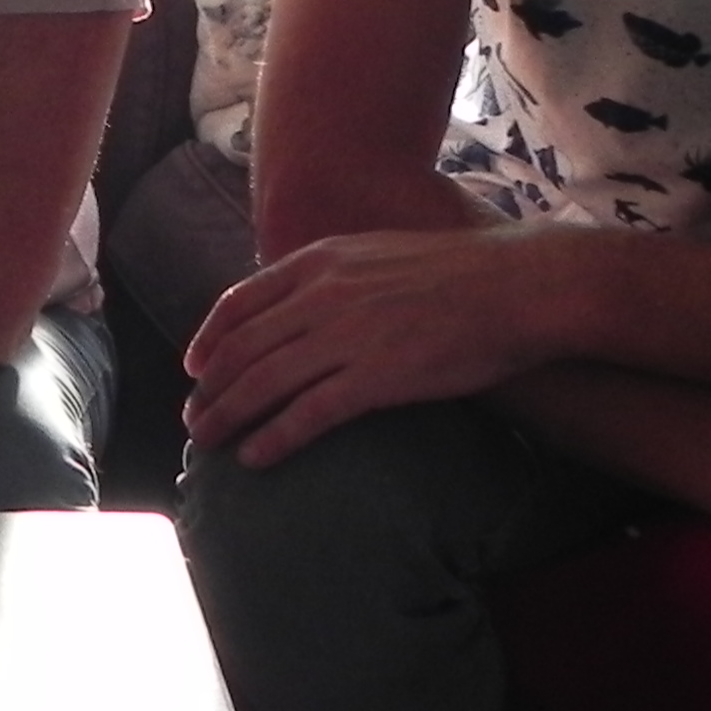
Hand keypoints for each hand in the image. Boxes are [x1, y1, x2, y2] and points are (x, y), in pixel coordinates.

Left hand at [183, 225, 566, 466]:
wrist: (517, 287)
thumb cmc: (459, 272)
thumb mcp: (378, 252)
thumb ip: (334, 274)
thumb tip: (303, 300)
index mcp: (320, 262)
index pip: (240, 303)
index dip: (208, 340)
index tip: (194, 368)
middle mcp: (322, 296)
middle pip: (242, 349)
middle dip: (208, 388)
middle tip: (193, 418)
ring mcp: (347, 336)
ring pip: (264, 383)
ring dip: (227, 416)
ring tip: (208, 442)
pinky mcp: (376, 377)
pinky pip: (309, 414)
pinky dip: (274, 438)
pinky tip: (255, 458)